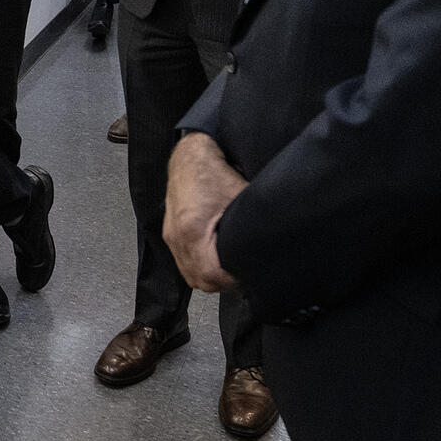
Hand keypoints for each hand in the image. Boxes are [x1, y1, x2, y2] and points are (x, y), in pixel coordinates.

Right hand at [166, 132, 242, 290]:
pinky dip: (198, 267)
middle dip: (222, 282)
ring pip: (189, 275)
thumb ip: (253, 225)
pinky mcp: (170, 234)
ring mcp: (171, 236)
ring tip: (230, 269)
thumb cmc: (212, 173)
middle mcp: (177, 235)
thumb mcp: (240, 199)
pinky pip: (183, 262)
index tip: (245, 274)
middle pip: (198, 280)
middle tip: (241, 274)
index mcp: (192, 229)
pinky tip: (215, 260)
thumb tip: (270, 243)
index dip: (231, 279)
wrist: (190, 158)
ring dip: (209, 277)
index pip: (210, 274)